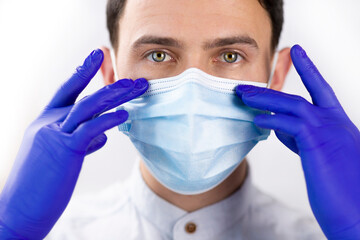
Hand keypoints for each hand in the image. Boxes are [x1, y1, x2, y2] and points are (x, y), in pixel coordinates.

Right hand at [0, 49, 148, 238]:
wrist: (20, 210)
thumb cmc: (41, 183)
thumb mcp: (59, 156)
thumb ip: (81, 141)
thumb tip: (103, 136)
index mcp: (47, 121)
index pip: (67, 90)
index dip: (82, 71)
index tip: (98, 55)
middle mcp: (49, 122)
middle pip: (85, 96)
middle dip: (113, 86)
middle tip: (137, 80)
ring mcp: (55, 134)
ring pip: (88, 107)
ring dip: (115, 96)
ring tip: (137, 89)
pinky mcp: (64, 150)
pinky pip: (90, 129)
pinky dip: (108, 120)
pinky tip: (124, 115)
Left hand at [236, 45, 359, 238]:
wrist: (359, 215)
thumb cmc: (340, 189)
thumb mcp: (321, 157)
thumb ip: (302, 138)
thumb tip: (279, 127)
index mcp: (339, 125)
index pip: (321, 90)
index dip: (308, 69)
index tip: (296, 52)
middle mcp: (336, 123)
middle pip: (299, 96)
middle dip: (270, 88)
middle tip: (246, 85)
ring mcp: (329, 131)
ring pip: (291, 105)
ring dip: (264, 99)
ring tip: (242, 96)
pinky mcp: (318, 143)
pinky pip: (289, 124)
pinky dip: (270, 120)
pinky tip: (256, 121)